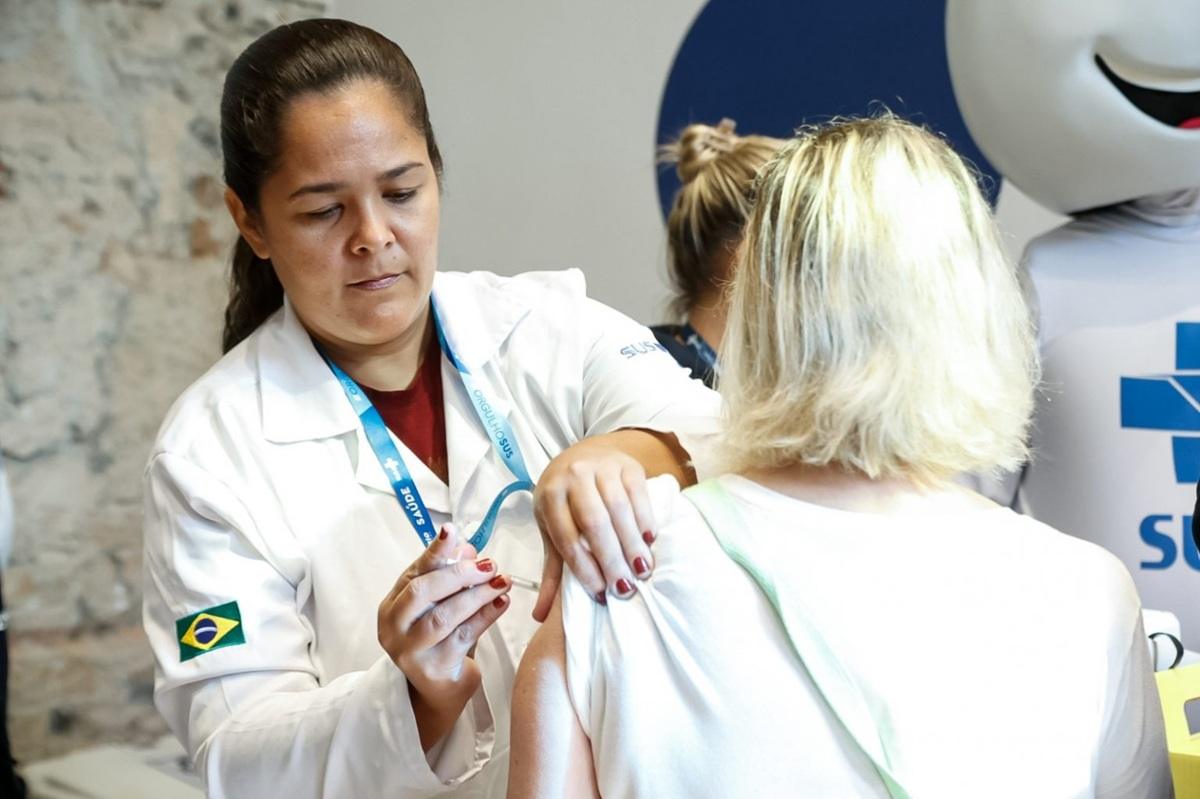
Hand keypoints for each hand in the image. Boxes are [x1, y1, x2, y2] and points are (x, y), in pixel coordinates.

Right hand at [377, 524, 512, 749]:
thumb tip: (468, 547)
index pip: (414, 572)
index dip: (434, 550)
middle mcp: (393, 628)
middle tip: (490, 564)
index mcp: (391, 606)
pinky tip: (502, 602)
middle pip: (422, 592)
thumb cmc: (439, 639)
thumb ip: (450, 577)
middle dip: (459, 573)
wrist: (438, 689)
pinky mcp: (434, 669)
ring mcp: (411, 651)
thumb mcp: (441, 605)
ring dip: (478, 594)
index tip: (452, 530)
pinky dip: (486, 616)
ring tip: (503, 581)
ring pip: (445, 615)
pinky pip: (464, 636)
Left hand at [532, 435, 657, 621]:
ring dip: (632, 542)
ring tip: (642, 570)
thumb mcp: (553, 528)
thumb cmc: (566, 499)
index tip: (601, 594)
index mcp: (550, 497)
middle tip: (625, 589)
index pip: (567, 537)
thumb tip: (540, 615)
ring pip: (619, 509)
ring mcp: (601, 467)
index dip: (584, 568)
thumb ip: (552, 569)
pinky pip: (638, 494)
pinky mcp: (627, 465)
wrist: (584, 454)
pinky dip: (645, 518)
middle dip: (611, 559)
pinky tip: (650, 540)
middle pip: (594, 523)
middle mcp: (573, 477)